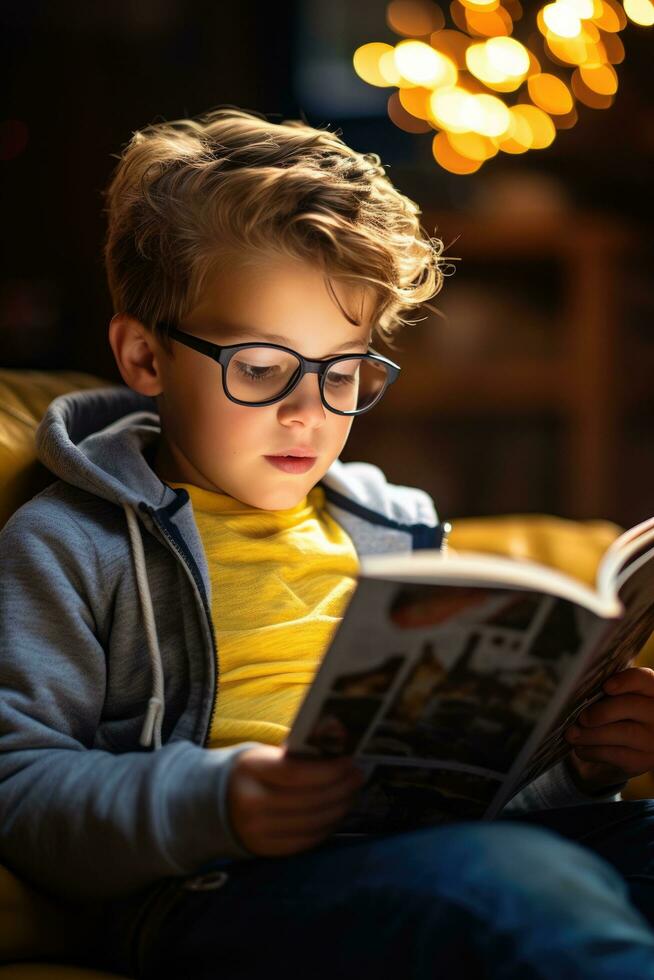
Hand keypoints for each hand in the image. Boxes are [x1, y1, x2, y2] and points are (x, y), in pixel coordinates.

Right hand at [225, 744, 364, 856]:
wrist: (209, 802)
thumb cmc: (248, 771)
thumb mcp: (262, 755)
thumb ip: (293, 757)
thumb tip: (334, 756)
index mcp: (251, 771)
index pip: (297, 774)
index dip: (328, 771)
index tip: (350, 762)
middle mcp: (252, 804)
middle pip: (308, 801)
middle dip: (340, 789)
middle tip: (358, 777)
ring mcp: (257, 831)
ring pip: (310, 823)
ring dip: (338, 808)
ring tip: (351, 794)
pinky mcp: (263, 850)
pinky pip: (304, 841)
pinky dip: (325, 828)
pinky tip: (336, 814)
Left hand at [565, 666, 653, 793]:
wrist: (636, 742)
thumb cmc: (621, 711)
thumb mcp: (621, 695)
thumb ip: (607, 690)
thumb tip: (578, 691)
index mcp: (652, 690)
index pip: (643, 679)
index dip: (625, 681)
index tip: (606, 687)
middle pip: (631, 706)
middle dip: (601, 712)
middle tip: (581, 718)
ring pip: (624, 733)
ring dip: (592, 735)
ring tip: (572, 735)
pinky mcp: (645, 760)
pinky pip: (619, 755)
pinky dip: (594, 752)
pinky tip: (580, 749)